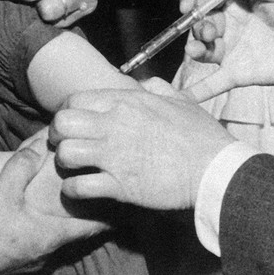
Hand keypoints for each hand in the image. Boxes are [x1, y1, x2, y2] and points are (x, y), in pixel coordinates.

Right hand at [0, 143, 108, 274]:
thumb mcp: (1, 190)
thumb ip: (22, 166)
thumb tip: (41, 145)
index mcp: (48, 236)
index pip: (90, 227)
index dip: (108, 217)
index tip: (125, 210)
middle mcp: (43, 253)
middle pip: (74, 235)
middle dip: (88, 220)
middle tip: (102, 204)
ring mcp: (27, 262)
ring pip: (55, 242)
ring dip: (64, 227)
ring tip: (73, 212)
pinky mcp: (10, 265)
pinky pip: (36, 247)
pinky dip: (44, 234)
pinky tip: (36, 225)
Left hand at [50, 81, 235, 209]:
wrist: (215, 168)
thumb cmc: (201, 135)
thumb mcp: (181, 101)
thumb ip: (159, 88)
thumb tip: (146, 84)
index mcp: (128, 102)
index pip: (75, 99)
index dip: (67, 112)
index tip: (74, 125)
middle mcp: (115, 125)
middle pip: (61, 123)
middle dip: (58, 136)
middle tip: (67, 145)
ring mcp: (115, 156)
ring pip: (64, 154)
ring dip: (65, 163)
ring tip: (75, 168)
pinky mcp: (119, 185)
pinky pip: (78, 187)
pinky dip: (74, 190)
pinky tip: (83, 189)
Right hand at [179, 0, 273, 103]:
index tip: (188, 4)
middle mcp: (230, 24)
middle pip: (200, 23)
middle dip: (196, 25)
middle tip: (208, 30)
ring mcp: (233, 49)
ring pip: (203, 50)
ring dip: (194, 48)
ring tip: (197, 48)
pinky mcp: (240, 72)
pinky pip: (215, 82)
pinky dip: (198, 91)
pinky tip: (181, 97)